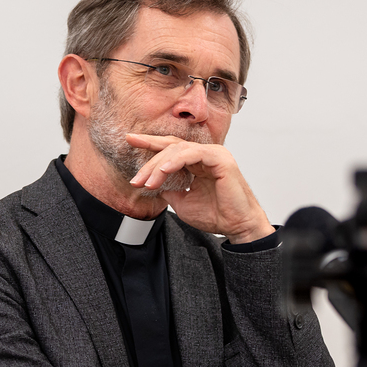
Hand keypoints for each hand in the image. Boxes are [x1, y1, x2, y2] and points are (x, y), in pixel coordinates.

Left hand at [126, 133, 273, 243]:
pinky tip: (163, 171)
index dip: (149, 143)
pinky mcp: (220, 158)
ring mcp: (213, 154)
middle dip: (149, 161)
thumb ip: (168, 189)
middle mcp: (205, 154)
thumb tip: (151, 184)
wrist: (237, 226)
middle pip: (170, 148)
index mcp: (197, 161)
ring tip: (147, 182)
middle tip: (136, 179)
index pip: (170, 148)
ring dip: (159, 166)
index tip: (129, 140)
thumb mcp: (182, 202)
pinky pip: (192, 153)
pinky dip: (175, 161)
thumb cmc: (216, 215)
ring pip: (178, 150)